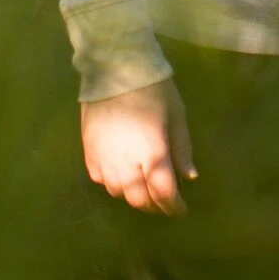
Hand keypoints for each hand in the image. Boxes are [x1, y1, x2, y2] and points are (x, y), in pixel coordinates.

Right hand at [80, 78, 195, 215]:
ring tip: (145, 191)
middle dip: (155, 206)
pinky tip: (123, 176)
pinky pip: (101, 180)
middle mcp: (126, 165)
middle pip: (140, 200)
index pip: (164, 195)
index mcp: (152, 156)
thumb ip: (182, 148)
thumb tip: (190, 177)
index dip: (174, 207)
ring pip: (119, 194)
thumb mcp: (176, 115)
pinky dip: (114, 184)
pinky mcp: (88, 154)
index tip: (181, 211)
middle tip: (165, 203)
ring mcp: (104, 161)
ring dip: (134, 196)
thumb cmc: (153, 89)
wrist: (113, 68)